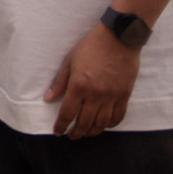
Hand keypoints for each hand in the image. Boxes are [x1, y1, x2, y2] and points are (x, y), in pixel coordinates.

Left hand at [44, 22, 138, 137]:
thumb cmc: (91, 47)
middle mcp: (95, 95)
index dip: (61, 125)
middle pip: (84, 122)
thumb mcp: (70, 61)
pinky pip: (118, 116)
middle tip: (71, 135)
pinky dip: (110, 124)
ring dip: (92, 132)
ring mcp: (111, 96)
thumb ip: (60, 82)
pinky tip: (104, 125)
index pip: (68, 113)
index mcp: (79, 86)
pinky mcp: (124, 95)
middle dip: (76, 132)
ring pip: (102, 123)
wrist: (118, 38)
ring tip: (86, 133)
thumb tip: (48, 98)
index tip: (58, 132)